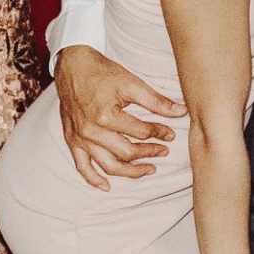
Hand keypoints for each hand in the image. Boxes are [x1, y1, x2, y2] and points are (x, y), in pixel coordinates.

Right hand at [52, 44, 184, 188]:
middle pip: (125, 152)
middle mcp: (90, 131)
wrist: (72, 66)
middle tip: (164, 152)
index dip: (160, 133)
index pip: (141, 132)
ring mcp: (79, 139)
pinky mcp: (71, 141)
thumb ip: (157, 101)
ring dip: (129, 171)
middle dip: (148, 154)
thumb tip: (182, 111)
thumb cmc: (103, 73)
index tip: (171, 134)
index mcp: (106, 116)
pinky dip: (93, 179)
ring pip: (107, 165)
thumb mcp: (132, 83)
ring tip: (149, 170)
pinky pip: (81, 166)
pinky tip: (107, 186)